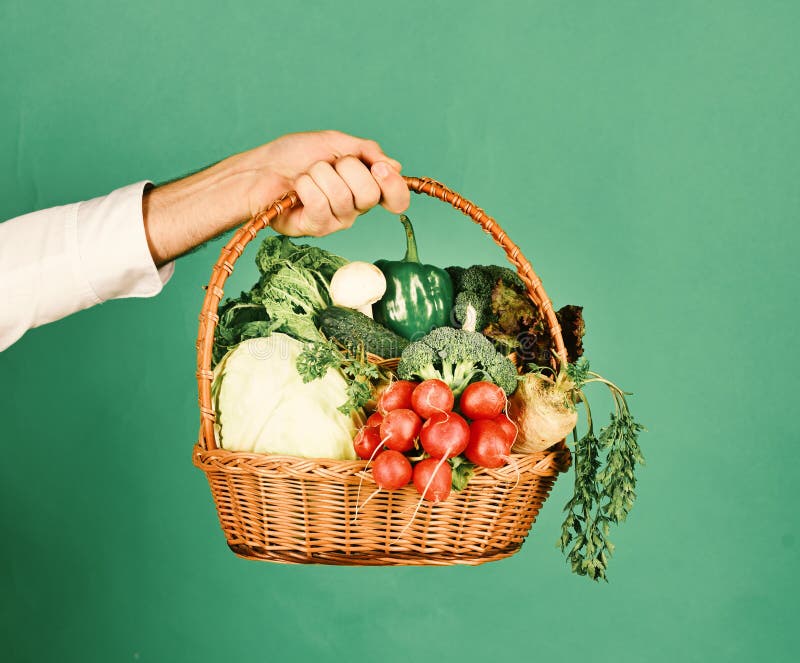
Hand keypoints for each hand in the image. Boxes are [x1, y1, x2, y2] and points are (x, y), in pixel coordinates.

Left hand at [143, 130, 409, 264]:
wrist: (259, 169)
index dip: (394, 185)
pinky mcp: (315, 229)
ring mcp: (336, 221)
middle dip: (347, 170)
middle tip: (326, 165)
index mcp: (363, 187)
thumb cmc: (291, 156)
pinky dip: (305, 187)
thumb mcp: (333, 143)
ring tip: (305, 176)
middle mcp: (354, 208)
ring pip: (344, 197)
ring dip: (319, 175)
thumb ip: (366, 151)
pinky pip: (321, 205)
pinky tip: (296, 188)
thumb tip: (394, 165)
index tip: (379, 167)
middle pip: (371, 194)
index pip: (396, 198)